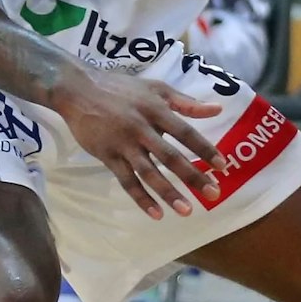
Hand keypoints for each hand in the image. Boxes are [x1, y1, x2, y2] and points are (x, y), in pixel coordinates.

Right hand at [54, 68, 230, 218]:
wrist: (78, 89)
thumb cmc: (122, 88)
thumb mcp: (157, 88)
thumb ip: (187, 102)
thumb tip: (218, 109)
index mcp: (157, 110)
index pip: (185, 133)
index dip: (205, 149)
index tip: (222, 166)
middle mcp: (142, 128)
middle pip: (170, 156)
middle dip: (193, 176)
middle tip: (213, 194)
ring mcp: (124, 144)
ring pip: (149, 173)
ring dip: (168, 193)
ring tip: (186, 210)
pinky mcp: (107, 156)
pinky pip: (126, 181)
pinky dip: (141, 198)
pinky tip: (156, 213)